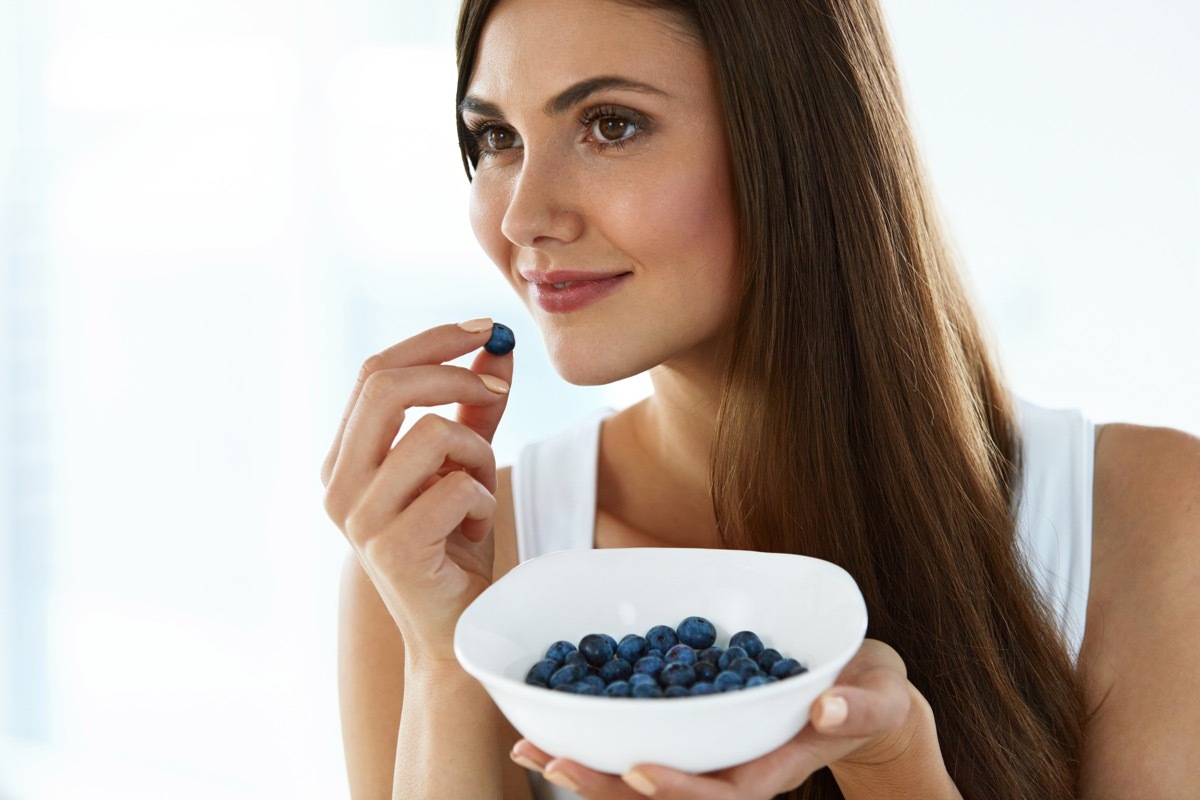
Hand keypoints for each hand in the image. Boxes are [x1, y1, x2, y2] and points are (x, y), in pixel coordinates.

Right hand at [321, 319, 512, 662]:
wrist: (454, 631)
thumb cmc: (453, 546)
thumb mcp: (464, 464)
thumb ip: (474, 408)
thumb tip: (496, 344)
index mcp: (344, 457)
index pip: (374, 371)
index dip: (431, 341)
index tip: (483, 327)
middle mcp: (337, 484)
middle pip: (385, 385)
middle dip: (453, 374)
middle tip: (499, 390)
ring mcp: (358, 518)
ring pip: (433, 433)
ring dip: (477, 455)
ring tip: (478, 493)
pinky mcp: (392, 548)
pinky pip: (457, 486)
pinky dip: (483, 501)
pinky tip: (473, 531)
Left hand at [510, 639, 957, 798]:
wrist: (860, 697)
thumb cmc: (871, 696)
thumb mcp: (878, 697)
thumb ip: (860, 705)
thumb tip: (829, 708)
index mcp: (775, 765)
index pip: (725, 791)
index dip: (683, 787)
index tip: (640, 771)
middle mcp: (734, 766)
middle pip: (667, 790)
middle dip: (609, 783)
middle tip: (552, 759)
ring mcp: (712, 752)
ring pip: (645, 772)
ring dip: (590, 764)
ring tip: (532, 747)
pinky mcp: (697, 730)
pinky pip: (645, 737)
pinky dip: (600, 733)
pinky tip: (556, 719)